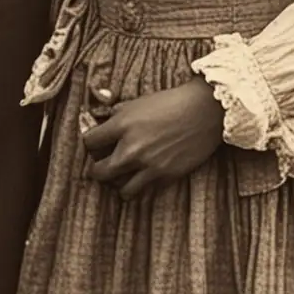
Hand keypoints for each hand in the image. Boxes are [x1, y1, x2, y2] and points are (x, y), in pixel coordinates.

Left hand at [80, 77, 224, 197]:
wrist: (204, 110)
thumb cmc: (171, 102)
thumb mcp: (138, 101)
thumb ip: (116, 114)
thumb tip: (100, 121)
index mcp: (122, 125)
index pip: (89, 143)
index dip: (90, 144)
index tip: (97, 145)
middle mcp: (132, 148)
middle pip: (99, 172)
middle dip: (98, 169)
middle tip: (104, 165)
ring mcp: (150, 165)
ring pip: (120, 190)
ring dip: (119, 183)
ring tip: (124, 176)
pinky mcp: (167, 176)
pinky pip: (145, 192)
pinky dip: (142, 187)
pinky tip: (144, 177)